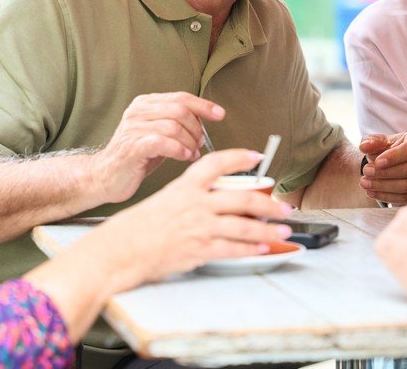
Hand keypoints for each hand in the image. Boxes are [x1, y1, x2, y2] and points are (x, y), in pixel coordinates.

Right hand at [91, 92, 223, 203]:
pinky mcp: (131, 148)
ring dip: (189, 142)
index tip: (220, 114)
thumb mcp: (158, 134)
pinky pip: (161, 142)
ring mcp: (132, 129)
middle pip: (179, 110)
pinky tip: (184, 157)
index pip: (180, 97)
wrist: (106, 176)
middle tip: (199, 144)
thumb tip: (205, 121)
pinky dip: (178, 150)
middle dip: (196, 128)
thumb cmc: (137, 156)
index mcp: (145, 104)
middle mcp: (137, 112)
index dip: (203, 105)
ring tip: (192, 154)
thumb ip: (177, 123)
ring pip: (173, 126)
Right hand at [91, 149, 292, 288]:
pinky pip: (232, 248)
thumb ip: (193, 196)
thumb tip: (222, 197)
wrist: (121, 248)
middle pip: (241, 198)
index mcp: (185, 186)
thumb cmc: (142, 226)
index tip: (256, 157)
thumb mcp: (167, 199)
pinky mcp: (198, 249)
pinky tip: (263, 248)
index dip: (238, 158)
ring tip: (284, 229)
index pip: (215, 164)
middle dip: (268, 203)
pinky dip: (251, 248)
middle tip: (285, 206)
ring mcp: (198, 227)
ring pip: (243, 225)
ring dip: (268, 229)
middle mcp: (194, 203)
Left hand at [359, 131, 406, 204]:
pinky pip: (405, 197)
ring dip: (383, 185)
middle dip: (385, 172)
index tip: (377, 162)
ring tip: (365, 183)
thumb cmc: (388, 148)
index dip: (394, 157)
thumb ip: (371, 141)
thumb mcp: (378, 141)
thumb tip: (365, 146)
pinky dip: (386, 196)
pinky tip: (371, 192)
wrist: (392, 162)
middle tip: (366, 171)